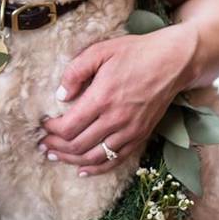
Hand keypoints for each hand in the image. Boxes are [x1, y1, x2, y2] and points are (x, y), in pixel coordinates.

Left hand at [38, 24, 197, 175]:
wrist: (175, 60)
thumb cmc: (136, 52)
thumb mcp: (101, 50)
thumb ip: (76, 71)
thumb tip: (60, 96)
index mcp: (102, 98)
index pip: (68, 127)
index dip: (51, 131)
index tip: (44, 125)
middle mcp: (115, 119)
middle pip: (77, 145)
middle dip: (55, 148)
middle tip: (43, 144)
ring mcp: (129, 131)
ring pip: (93, 157)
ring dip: (70, 160)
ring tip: (55, 157)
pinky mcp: (140, 136)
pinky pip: (115, 160)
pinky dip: (96, 168)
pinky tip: (82, 169)